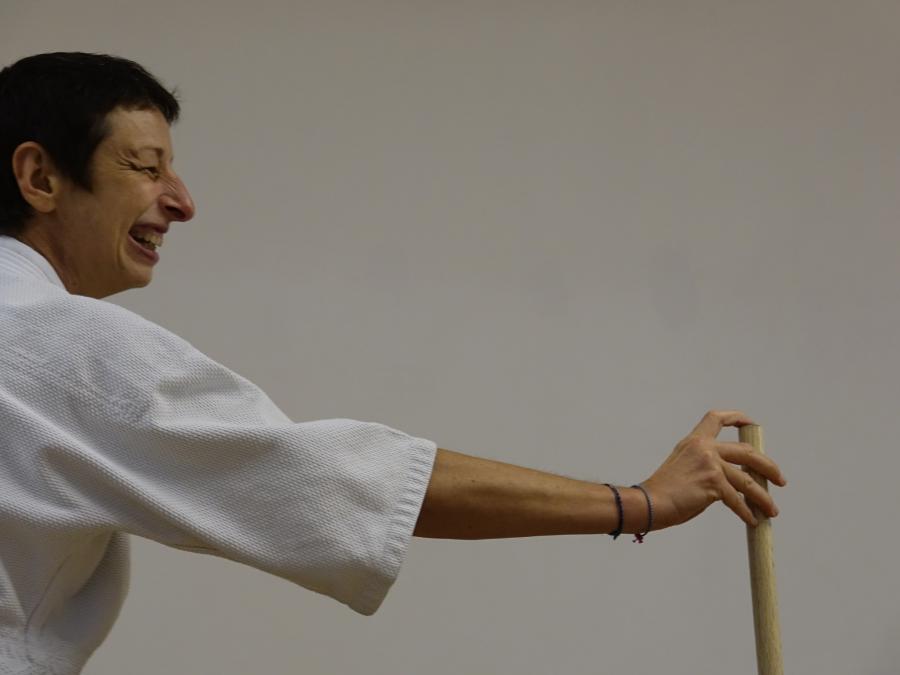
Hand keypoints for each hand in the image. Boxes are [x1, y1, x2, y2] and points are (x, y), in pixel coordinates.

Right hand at [641, 410, 786, 530]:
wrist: (650, 502)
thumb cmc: (663, 490)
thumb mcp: (682, 465)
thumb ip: (703, 464)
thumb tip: (729, 480)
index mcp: (694, 441)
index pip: (716, 418)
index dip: (737, 418)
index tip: (751, 424)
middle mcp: (704, 448)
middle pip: (747, 452)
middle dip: (768, 467)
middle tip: (779, 479)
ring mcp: (710, 465)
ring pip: (747, 481)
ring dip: (763, 498)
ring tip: (771, 510)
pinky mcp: (713, 484)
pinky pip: (737, 500)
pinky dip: (747, 513)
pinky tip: (752, 520)